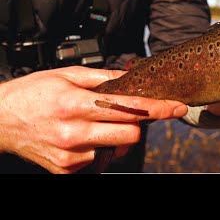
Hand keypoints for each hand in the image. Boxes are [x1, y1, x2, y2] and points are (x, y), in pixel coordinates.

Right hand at [0, 66, 187, 173]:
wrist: (0, 120)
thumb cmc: (33, 93)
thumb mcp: (67, 75)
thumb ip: (104, 77)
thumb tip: (132, 76)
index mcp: (75, 104)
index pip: (128, 108)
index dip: (157, 108)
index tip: (177, 107)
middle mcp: (74, 133)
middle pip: (130, 134)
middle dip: (136, 123)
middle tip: (125, 113)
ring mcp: (70, 156)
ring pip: (116, 148)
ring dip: (115, 136)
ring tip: (93, 123)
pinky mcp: (66, 171)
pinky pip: (99, 159)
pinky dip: (99, 147)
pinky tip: (82, 136)